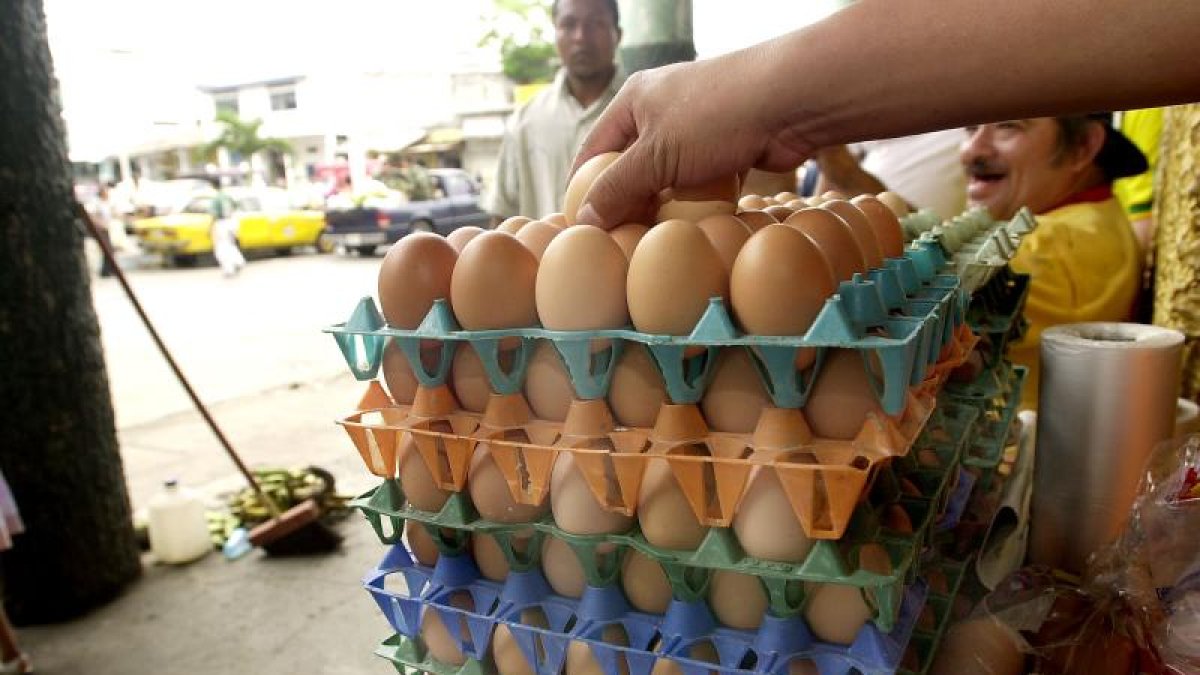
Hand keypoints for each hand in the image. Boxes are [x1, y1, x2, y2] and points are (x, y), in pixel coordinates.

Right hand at [573, 45, 816, 228]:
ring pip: (666, 179)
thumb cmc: (714, 117)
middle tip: (616, 242)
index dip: (582, 188)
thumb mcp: (654, 155)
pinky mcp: (726, 149)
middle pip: (631, 167)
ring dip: (659, 209)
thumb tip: (586, 222)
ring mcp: (696, 130)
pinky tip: (688, 231)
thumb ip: (616, 189)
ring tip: (648, 244)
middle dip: (624, 203)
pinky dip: (692, 206)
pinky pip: (698, 184)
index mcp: (634, 101)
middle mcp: (662, 111)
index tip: (581, 225)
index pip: (594, 149)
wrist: (789, 102)